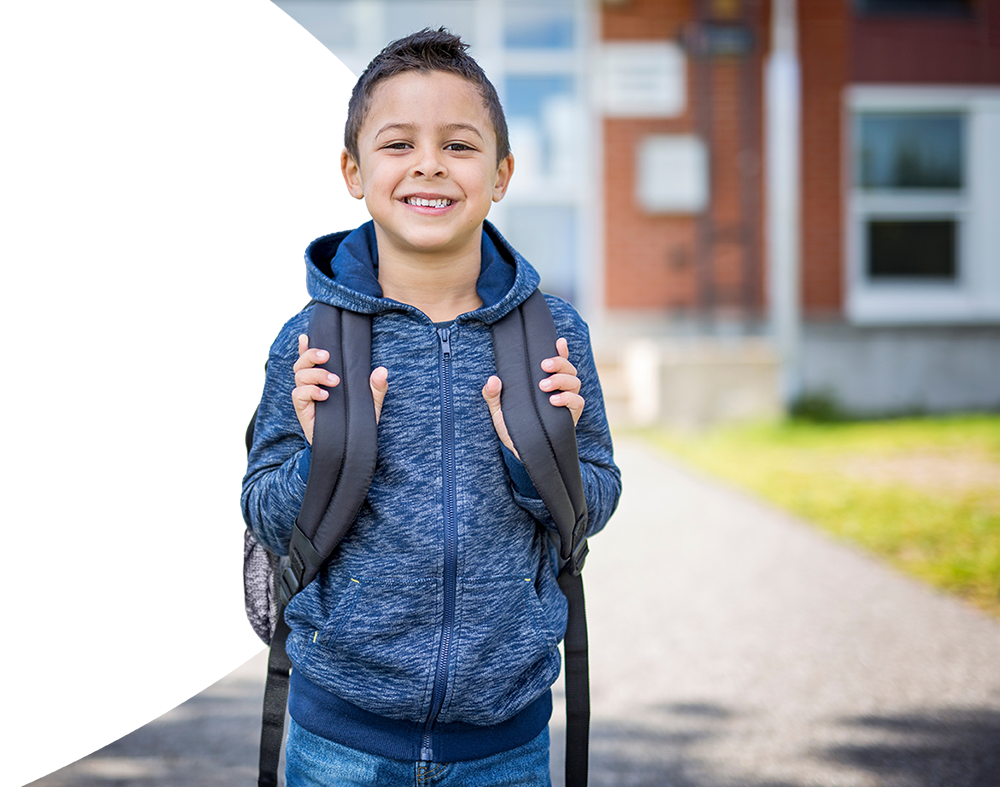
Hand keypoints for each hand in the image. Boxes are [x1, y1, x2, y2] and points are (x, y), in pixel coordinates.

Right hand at [292, 334, 387, 444]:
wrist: (349, 445)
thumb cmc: (357, 420)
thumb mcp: (371, 402)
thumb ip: (377, 386)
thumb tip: (382, 370)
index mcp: (324, 378)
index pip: (310, 359)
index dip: (305, 347)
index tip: (307, 336)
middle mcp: (312, 384)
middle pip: (301, 363)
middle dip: (311, 354)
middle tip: (327, 355)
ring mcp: (306, 397)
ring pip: (299, 375)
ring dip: (316, 374)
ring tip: (335, 381)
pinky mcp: (303, 409)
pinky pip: (298, 395)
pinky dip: (310, 392)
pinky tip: (325, 396)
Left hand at [482, 337, 583, 459]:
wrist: (520, 453)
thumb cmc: (512, 428)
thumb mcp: (498, 411)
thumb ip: (493, 395)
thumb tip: (492, 379)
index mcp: (545, 383)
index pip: (557, 363)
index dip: (561, 351)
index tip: (558, 342)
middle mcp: (559, 390)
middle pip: (569, 369)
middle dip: (559, 363)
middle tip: (543, 366)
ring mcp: (567, 403)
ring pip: (575, 382)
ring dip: (562, 380)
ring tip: (544, 386)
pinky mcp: (570, 417)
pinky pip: (578, 402)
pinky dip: (568, 399)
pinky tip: (553, 401)